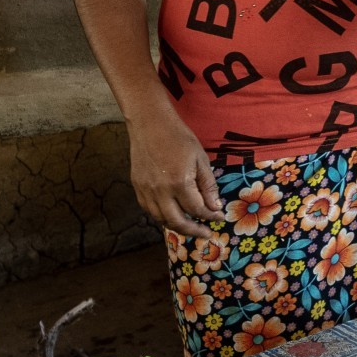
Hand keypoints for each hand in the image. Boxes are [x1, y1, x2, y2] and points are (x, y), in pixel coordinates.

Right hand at [125, 102, 222, 238]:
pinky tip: (172, 214)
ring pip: (161, 219)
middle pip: (177, 222)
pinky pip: (149, 210)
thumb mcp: (200, 158)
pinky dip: (162, 216)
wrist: (149, 123)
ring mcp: (146, 191)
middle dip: (194, 231)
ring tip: (190, 226)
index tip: (219, 217)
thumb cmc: (178, 137)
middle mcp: (160, 191)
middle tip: (206, 234)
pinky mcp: (137, 187)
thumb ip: (208, 185)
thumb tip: (215, 207)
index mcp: (179, 183)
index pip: (197, 209)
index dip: (210, 216)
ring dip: (177, 226)